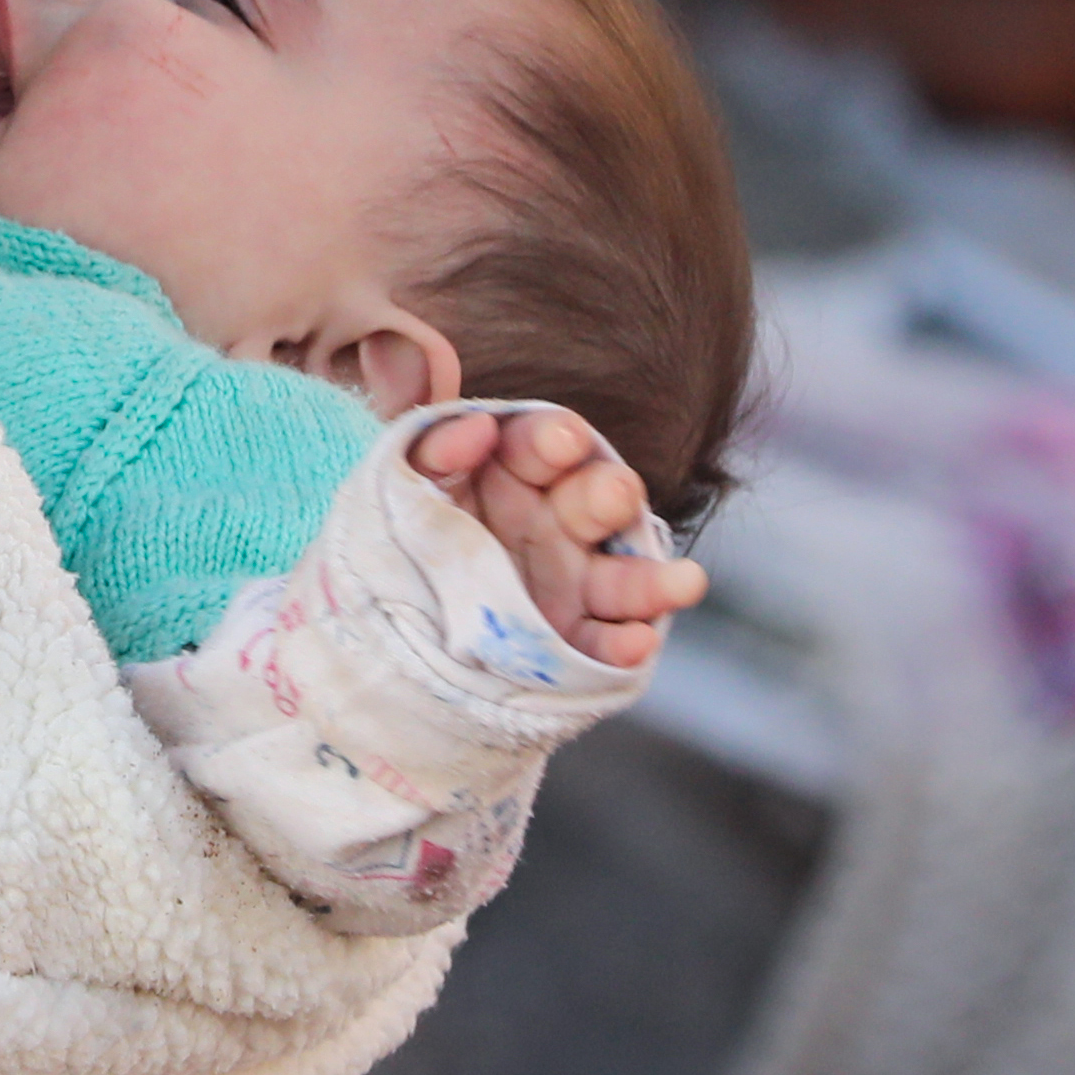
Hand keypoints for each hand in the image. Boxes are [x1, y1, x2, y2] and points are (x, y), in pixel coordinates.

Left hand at [409, 408, 706, 669]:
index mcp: (514, 473)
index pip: (542, 447)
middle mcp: (554, 523)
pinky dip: (622, 648)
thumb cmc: (402, 536)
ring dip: (654, 582)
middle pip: (594, 502)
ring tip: (686, 583)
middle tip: (616, 493)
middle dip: (609, 495)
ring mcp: (569, 584)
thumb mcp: (401, 487)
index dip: (554, 441)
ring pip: (622, 579)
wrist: (387, 620)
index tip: (561, 440)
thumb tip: (475, 427)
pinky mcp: (569, 641)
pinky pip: (600, 646)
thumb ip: (432, 451)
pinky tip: (636, 645)